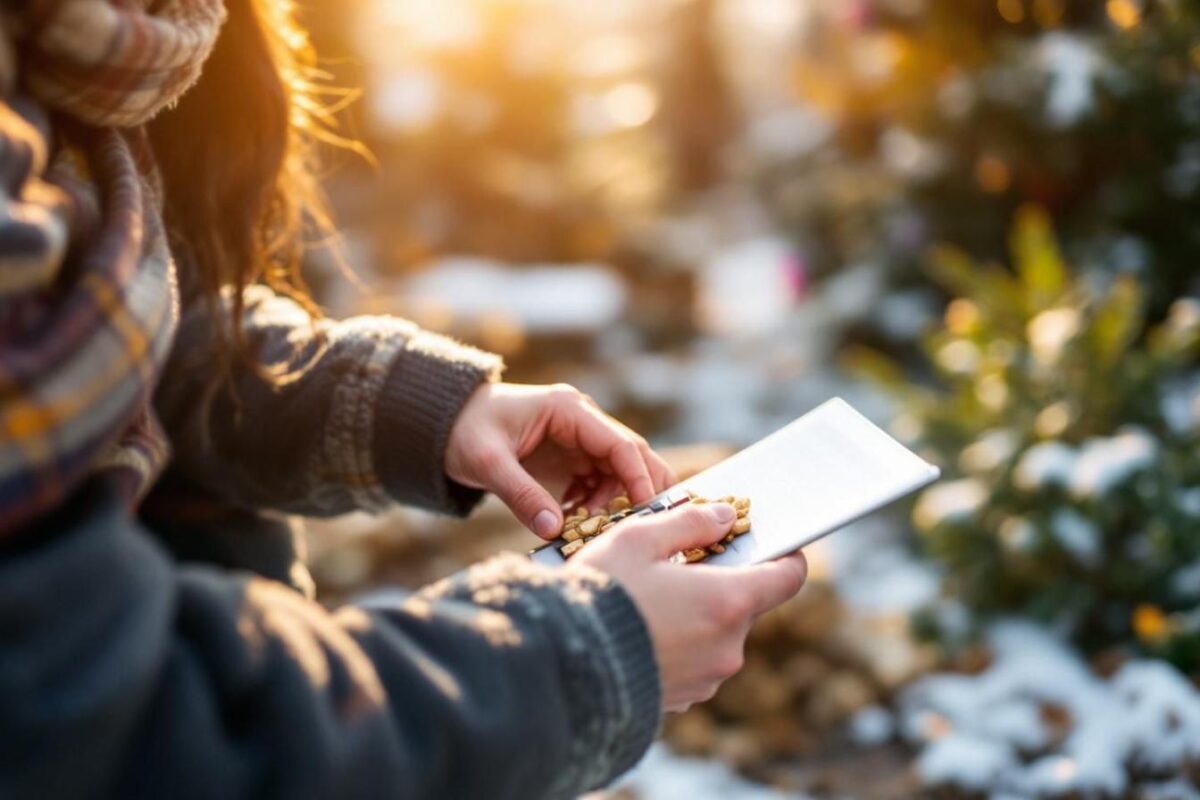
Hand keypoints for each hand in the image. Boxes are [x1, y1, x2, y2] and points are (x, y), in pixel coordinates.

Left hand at [445, 382, 675, 538]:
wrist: (443, 423)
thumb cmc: (463, 431)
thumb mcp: (488, 463)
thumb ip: (521, 495)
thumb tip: (554, 530)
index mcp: (568, 409)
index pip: (621, 444)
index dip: (638, 477)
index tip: (646, 510)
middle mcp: (582, 420)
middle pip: (631, 454)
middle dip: (640, 489)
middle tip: (644, 525)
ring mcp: (578, 438)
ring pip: (618, 471)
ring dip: (614, 500)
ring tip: (588, 523)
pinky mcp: (571, 456)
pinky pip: (599, 481)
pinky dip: (596, 502)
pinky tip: (574, 516)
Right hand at [570, 502, 807, 711]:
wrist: (561, 666)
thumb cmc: (600, 594)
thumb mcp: (639, 539)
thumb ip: (690, 523)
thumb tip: (725, 517)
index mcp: (727, 601)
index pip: (787, 577)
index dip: (785, 556)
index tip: (770, 544)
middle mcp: (728, 646)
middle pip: (743, 604)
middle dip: (716, 583)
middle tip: (675, 567)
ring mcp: (707, 679)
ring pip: (715, 635)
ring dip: (694, 616)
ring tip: (646, 602)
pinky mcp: (682, 700)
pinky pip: (692, 663)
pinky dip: (675, 645)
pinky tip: (638, 633)